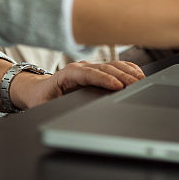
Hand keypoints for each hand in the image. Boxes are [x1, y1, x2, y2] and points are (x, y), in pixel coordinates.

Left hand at [8, 60, 145, 110]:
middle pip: (104, 68)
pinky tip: (136, 73)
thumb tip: (65, 114)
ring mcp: (88, 67)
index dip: (104, 79)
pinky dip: (126, 68)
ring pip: (111, 65)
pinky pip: (113, 66)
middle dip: (122, 76)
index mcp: (67, 75)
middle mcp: (80, 67)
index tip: (118, 86)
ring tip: (141, 80)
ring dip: (127, 71)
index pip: (88, 74)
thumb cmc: (41, 98)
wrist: (37, 89)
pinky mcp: (95, 69)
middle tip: (137, 84)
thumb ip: (53, 109)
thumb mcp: (43, 106)